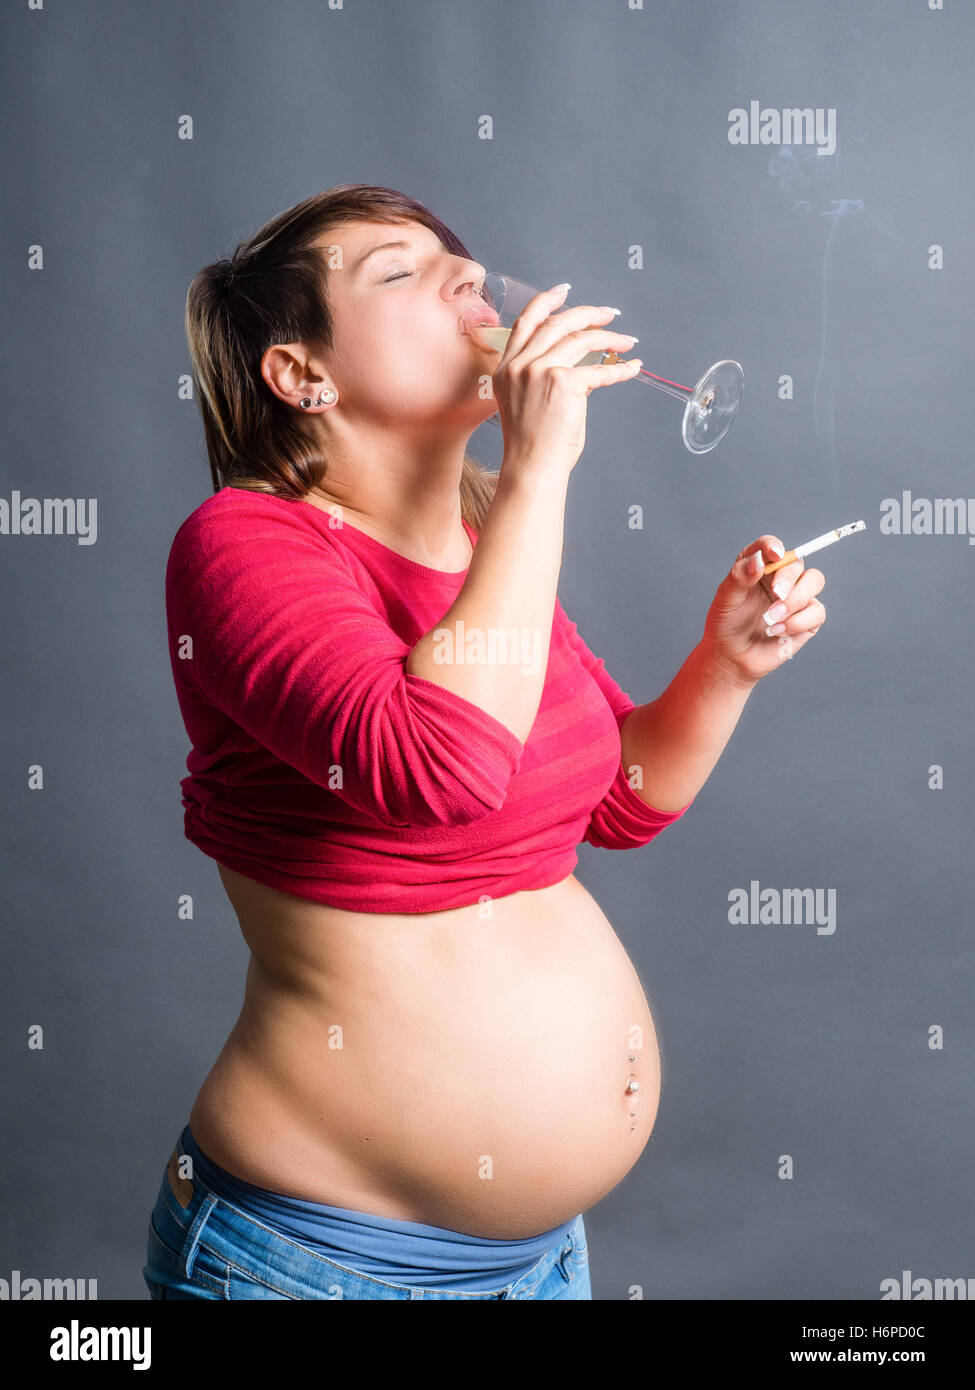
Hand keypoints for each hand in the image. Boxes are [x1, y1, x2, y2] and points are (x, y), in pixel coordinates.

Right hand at [478, 283, 641, 478]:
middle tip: (609, 314)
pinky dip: (621, 368)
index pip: (526, 322)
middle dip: (588, 314)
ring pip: (581, 339)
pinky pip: (601, 370)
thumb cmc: (531, 443)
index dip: (547, 301)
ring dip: (610, 337)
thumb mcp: (523, 401)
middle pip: (558, 322)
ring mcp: (540, 371)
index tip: (564, 291)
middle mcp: (520, 365)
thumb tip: (575, 360)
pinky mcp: (564, 383)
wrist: (531, 467)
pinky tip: (633, 367)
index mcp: (506, 368)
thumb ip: (538, 375)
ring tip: (627, 341)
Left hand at [701, 535, 826, 686]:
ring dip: (795, 599)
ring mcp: (797, 596)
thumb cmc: (726, 624)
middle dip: (788, 577)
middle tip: (775, 593)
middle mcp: (780, 577)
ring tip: (770, 618)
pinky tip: (776, 631)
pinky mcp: (808, 618)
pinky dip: (797, 622)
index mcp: (760, 566)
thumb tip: (759, 560)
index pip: (771, 546)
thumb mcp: (726, 599)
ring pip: (815, 580)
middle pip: (798, 562)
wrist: (732, 656)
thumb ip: (740, 576)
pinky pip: (817, 611)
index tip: (773, 554)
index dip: (774, 546)